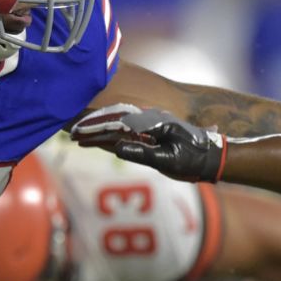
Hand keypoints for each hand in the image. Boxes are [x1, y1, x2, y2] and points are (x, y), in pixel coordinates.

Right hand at [71, 104, 226, 181]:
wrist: (211, 157)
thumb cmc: (193, 160)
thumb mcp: (169, 160)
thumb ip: (143, 153)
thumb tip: (118, 147)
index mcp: (150, 123)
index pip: (116, 123)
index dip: (95, 127)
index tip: (78, 132)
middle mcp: (147, 122)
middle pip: (112, 121)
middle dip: (90, 126)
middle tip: (69, 131)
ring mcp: (147, 128)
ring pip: (115, 127)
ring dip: (95, 130)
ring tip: (75, 135)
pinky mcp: (148, 136)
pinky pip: (123, 134)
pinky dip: (106, 137)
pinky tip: (94, 141)